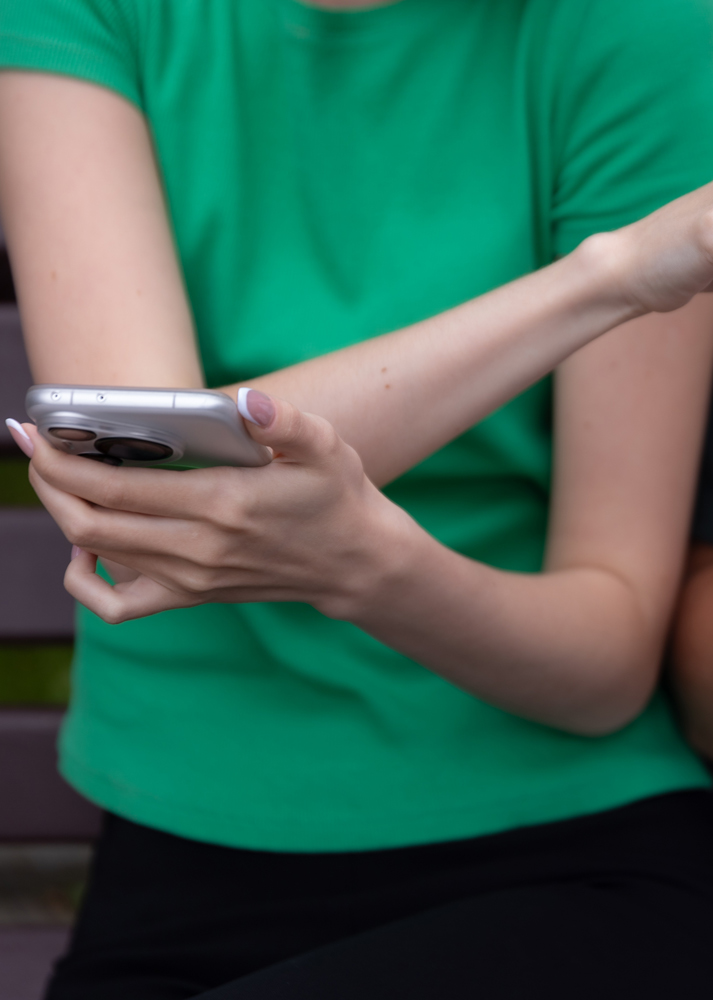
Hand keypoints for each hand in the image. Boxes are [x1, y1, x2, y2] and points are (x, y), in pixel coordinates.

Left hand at [18, 391, 422, 623]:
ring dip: (63, 513)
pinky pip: (118, 605)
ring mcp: (192, 578)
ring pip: (97, 552)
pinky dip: (87, 578)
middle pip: (89, 521)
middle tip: (35, 448)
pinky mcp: (193, 595)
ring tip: (56, 479)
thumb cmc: (337, 496)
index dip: (61, 461)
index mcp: (223, 505)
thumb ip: (285, 421)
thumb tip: (249, 401)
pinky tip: (87, 546)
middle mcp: (199, 548)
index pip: (114, 487)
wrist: (357, 562)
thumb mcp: (325, 447)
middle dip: (49, 482)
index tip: (35, 433)